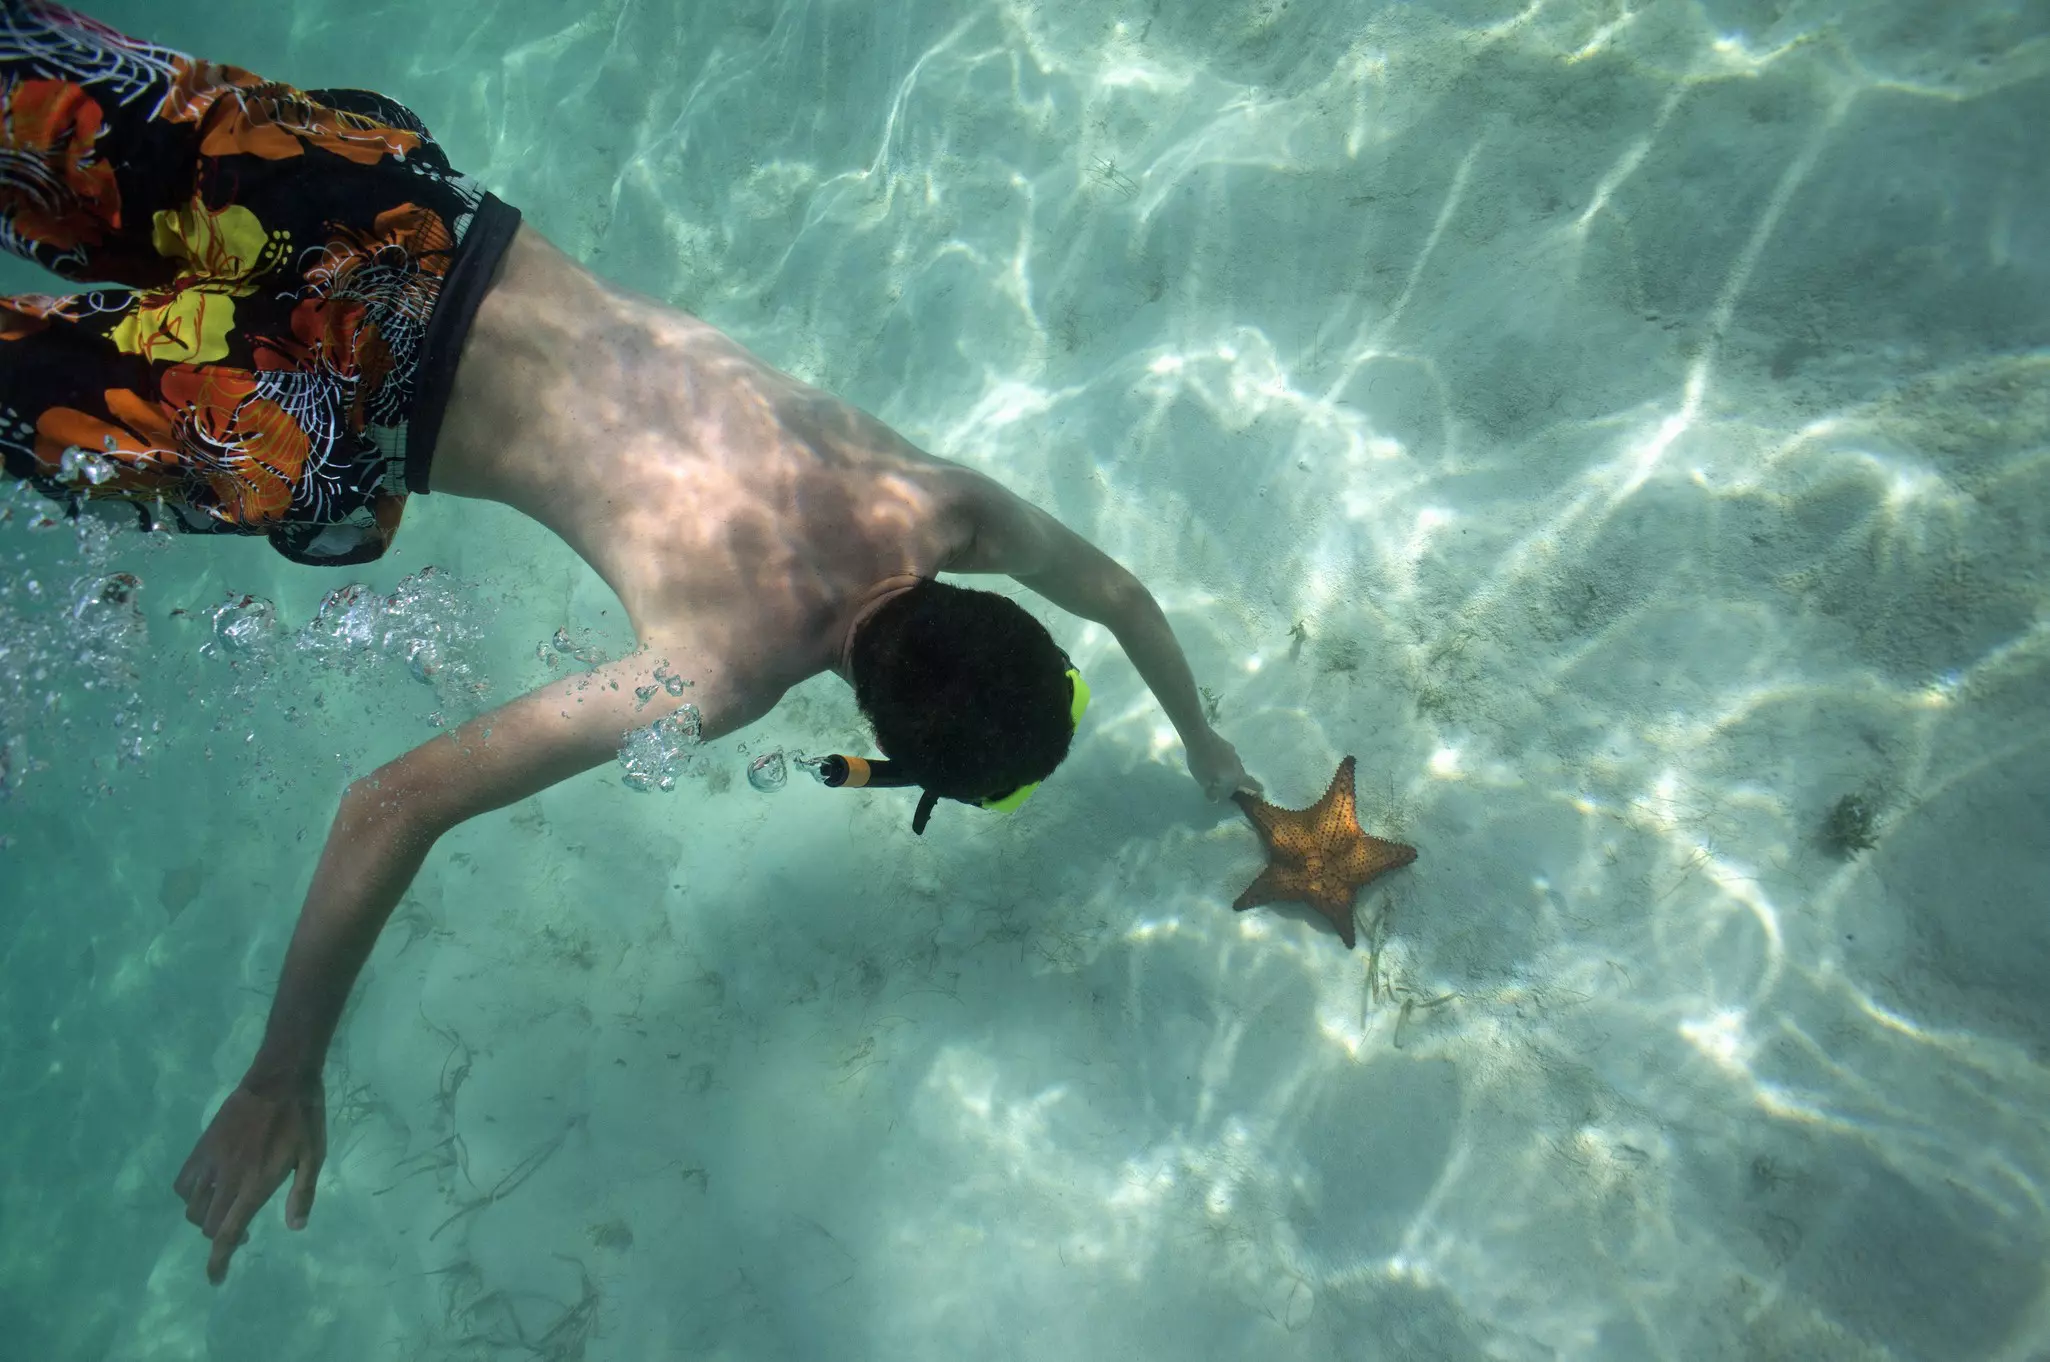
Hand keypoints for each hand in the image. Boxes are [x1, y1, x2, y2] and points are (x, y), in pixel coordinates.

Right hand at [173, 1077, 325, 1283]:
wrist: (279, 1079)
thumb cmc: (303, 1118)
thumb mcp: (315, 1156)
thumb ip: (303, 1193)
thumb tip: (295, 1227)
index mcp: (254, 1185)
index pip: (227, 1233)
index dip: (218, 1261)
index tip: (216, 1278)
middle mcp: (227, 1179)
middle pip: (208, 1226)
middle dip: (220, 1240)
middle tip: (240, 1234)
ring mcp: (210, 1161)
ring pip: (193, 1208)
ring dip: (206, 1219)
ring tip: (226, 1212)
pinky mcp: (201, 1147)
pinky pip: (183, 1183)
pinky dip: (190, 1196)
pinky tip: (207, 1190)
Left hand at [1185, 730, 1260, 800]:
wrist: (1200, 738)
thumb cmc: (1203, 763)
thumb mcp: (1205, 782)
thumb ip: (1212, 792)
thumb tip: (1216, 799)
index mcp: (1237, 775)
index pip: (1251, 783)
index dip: (1257, 788)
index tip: (1262, 790)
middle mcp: (1238, 764)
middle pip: (1241, 776)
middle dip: (1237, 782)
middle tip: (1229, 787)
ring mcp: (1233, 753)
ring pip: (1235, 766)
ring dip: (1230, 772)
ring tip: (1219, 775)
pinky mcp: (1227, 745)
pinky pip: (1228, 758)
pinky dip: (1225, 762)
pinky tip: (1215, 762)